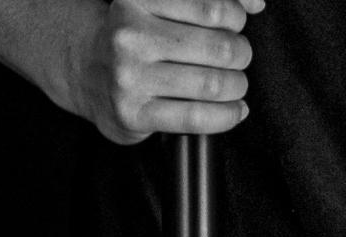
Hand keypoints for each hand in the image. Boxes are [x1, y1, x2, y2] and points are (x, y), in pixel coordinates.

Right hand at [66, 0, 263, 144]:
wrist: (89, 73)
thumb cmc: (137, 38)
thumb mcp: (163, 6)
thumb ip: (209, 1)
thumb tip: (256, 3)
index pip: (213, 8)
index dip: (236, 18)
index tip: (234, 25)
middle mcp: (130, 34)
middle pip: (219, 48)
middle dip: (240, 55)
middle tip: (238, 58)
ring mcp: (130, 76)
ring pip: (212, 84)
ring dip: (237, 86)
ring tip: (235, 84)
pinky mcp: (134, 113)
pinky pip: (196, 116)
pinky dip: (227, 115)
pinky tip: (235, 111)